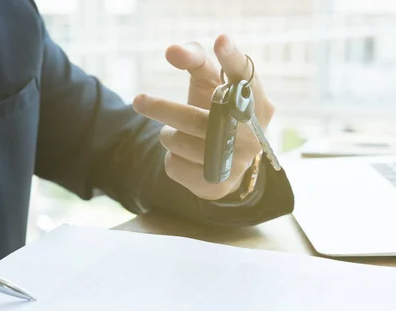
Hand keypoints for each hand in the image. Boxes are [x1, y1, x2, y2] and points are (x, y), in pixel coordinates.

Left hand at [132, 34, 273, 200]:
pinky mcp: (217, 186)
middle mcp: (253, 134)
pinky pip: (174, 166)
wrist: (224, 160)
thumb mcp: (210, 83)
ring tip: (179, 133)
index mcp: (257, 101)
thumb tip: (173, 51)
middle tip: (138, 100)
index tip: (220, 41)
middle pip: (198, 119)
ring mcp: (237, 163)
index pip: (246, 76)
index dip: (232, 59)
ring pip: (179, 142)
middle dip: (163, 109)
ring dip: (168, 135)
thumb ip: (195, 60)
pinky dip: (171, 157)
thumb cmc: (215, 109)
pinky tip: (186, 157)